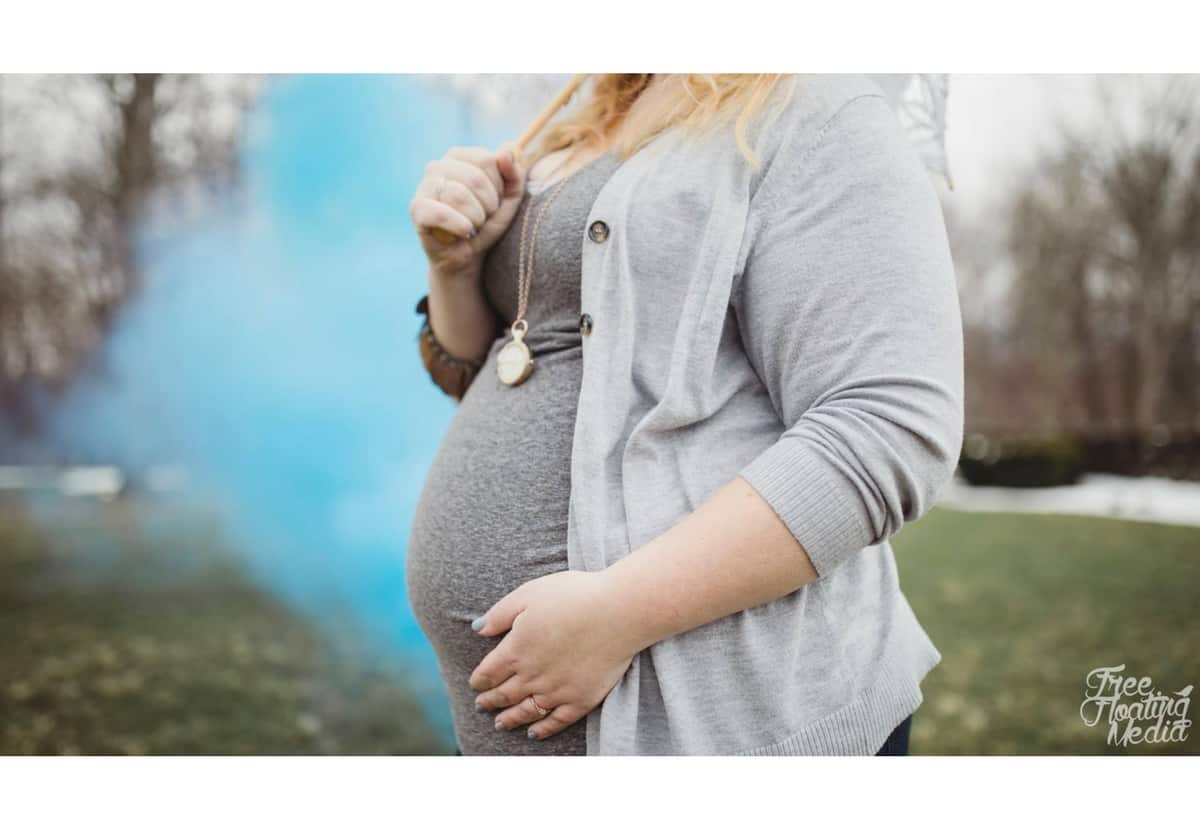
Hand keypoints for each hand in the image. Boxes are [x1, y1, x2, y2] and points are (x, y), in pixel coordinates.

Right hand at [409, 144, 525, 279]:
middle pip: (475, 178)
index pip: (488, 160)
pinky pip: (441, 213)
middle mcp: (438, 166)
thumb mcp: (509, 200)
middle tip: (483, 217)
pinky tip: (465, 232)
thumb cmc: (486, 223)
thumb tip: (507, 153)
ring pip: (459, 195)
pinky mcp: (417, 209)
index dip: (498, 187)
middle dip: (488, 205)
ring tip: (472, 226)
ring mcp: (424, 186)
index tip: (494, 202)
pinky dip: (459, 226)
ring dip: (476, 218)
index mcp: (459, 156)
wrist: (466, 256)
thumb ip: (514, 175)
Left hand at [468, 570, 646, 740]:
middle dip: (489, 701)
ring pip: (526, 711)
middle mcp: (532, 675)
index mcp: (516, 649)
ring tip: (500, 723)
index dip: (479, 680)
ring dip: (509, 719)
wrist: (618, 611)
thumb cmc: (574, 595)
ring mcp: (557, 691)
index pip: (489, 672)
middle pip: (504, 694)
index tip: (475, 684)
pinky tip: (533, 733)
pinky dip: (542, 730)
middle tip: (481, 705)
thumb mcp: (528, 594)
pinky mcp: (581, 699)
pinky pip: (556, 721)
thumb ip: (500, 613)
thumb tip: (477, 629)